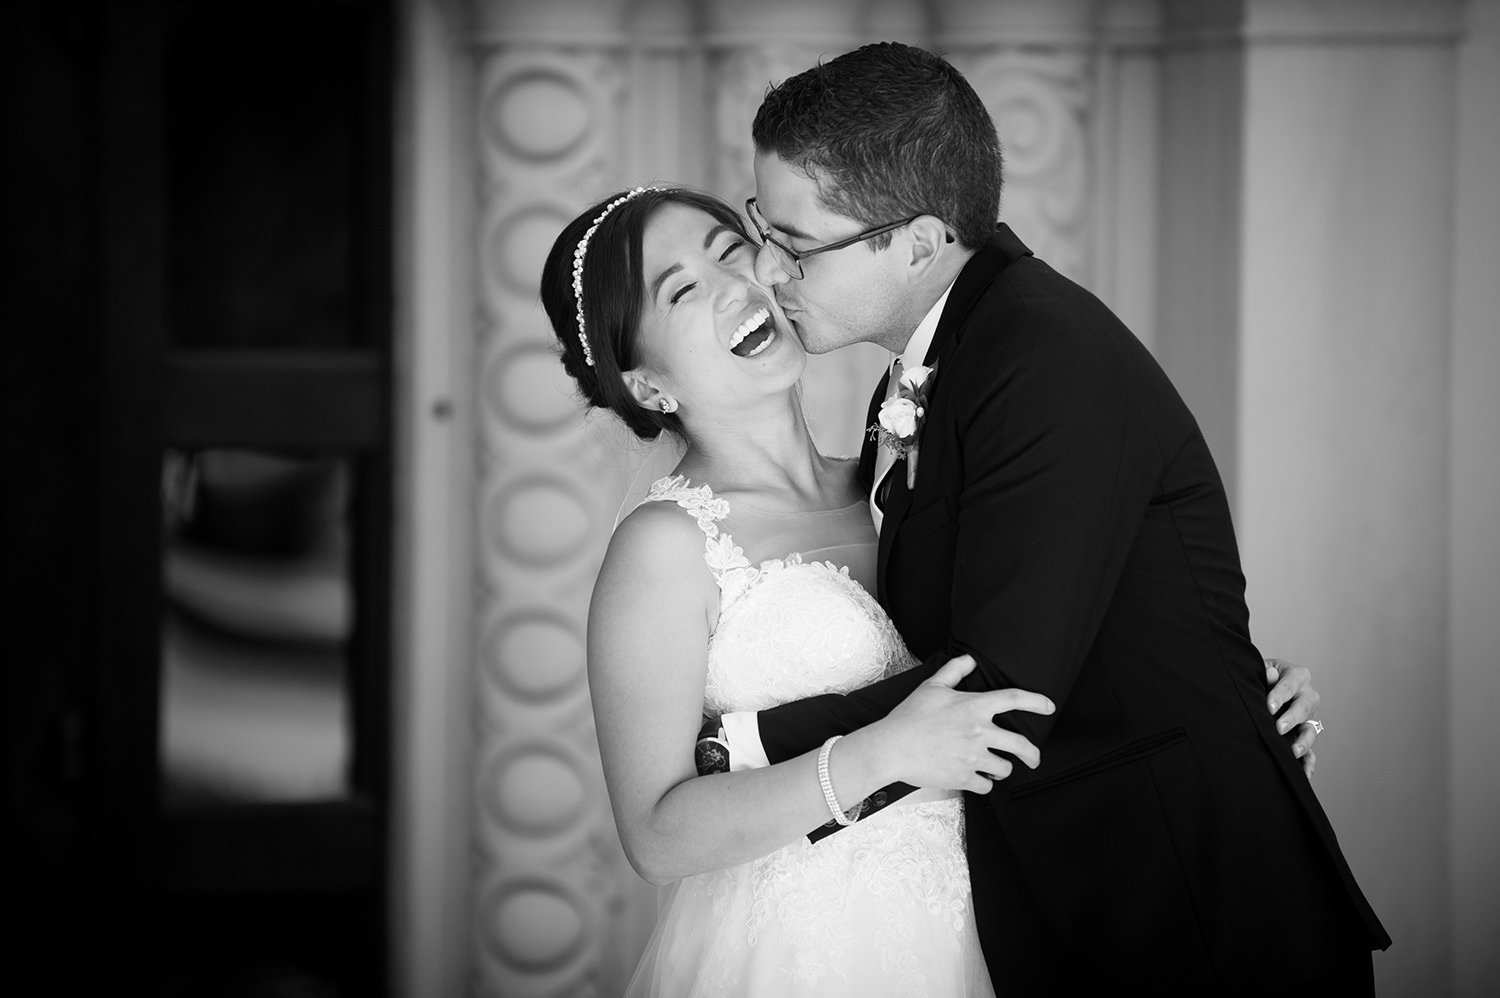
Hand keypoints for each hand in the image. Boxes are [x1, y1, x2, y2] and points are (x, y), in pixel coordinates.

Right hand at [872, 654, 1054, 793]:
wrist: (891, 747)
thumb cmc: (909, 716)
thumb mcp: (932, 686)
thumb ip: (955, 670)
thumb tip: (970, 659)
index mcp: (974, 707)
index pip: (1015, 699)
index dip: (1037, 701)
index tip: (1049, 707)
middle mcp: (979, 732)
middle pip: (1022, 745)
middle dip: (1033, 754)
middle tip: (1033, 758)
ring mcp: (973, 757)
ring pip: (1005, 768)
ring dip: (1002, 768)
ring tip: (994, 766)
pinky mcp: (964, 778)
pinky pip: (986, 786)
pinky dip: (984, 784)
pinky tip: (977, 778)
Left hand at [1264, 658, 1318, 776]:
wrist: (1256, 686)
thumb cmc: (1257, 675)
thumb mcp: (1258, 669)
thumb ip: (1263, 672)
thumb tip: (1270, 674)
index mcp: (1296, 675)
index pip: (1290, 684)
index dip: (1280, 695)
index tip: (1270, 707)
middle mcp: (1306, 695)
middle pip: (1304, 706)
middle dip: (1292, 718)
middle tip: (1279, 728)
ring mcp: (1307, 717)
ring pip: (1310, 729)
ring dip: (1304, 741)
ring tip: (1293, 751)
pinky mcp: (1302, 735)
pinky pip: (1310, 750)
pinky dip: (1308, 762)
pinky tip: (1304, 773)